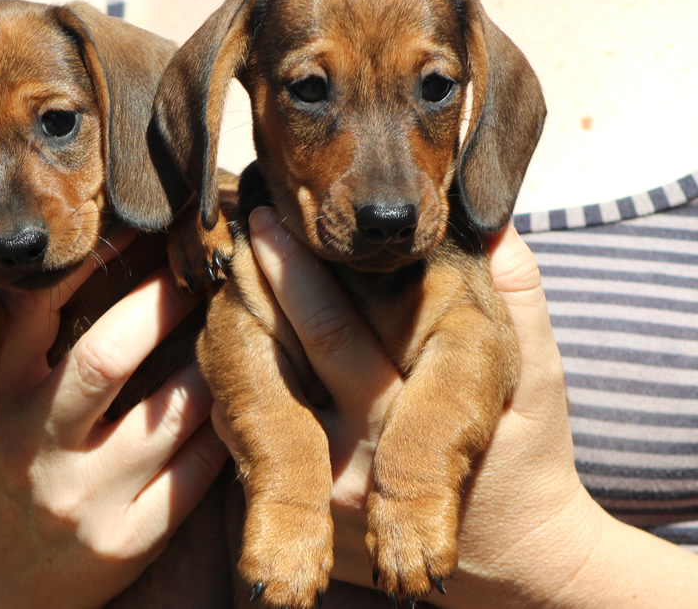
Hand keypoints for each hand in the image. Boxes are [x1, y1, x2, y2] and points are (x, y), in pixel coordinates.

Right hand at [0, 242, 228, 608]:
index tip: (137, 227)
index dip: (90, 262)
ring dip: (215, 362)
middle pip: (107, 355)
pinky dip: (226, 428)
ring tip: (242, 324)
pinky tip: (245, 401)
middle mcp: (32, 446)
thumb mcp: (6, 408)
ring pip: (171, 412)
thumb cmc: (14, 474)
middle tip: (208, 268)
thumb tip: (110, 256)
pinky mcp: (127, 543)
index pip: (36, 311)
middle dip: (166, 301)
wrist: (2, 588)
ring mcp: (82, 499)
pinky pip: (196, 473)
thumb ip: (39, 347)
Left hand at [246, 208, 590, 604]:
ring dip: (240, 328)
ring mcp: (319, 492)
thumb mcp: (537, 374)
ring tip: (234, 266)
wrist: (512, 553)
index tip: (267, 220)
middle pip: (279, 355)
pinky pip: (253, 436)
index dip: (293, 271)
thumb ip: (518, 294)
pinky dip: (244, 381)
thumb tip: (492, 219)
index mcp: (405, 417)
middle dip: (254, 283)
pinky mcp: (303, 513)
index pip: (330, 332)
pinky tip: (243, 330)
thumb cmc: (528, 452)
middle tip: (240, 224)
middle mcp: (352, 458)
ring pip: (253, 393)